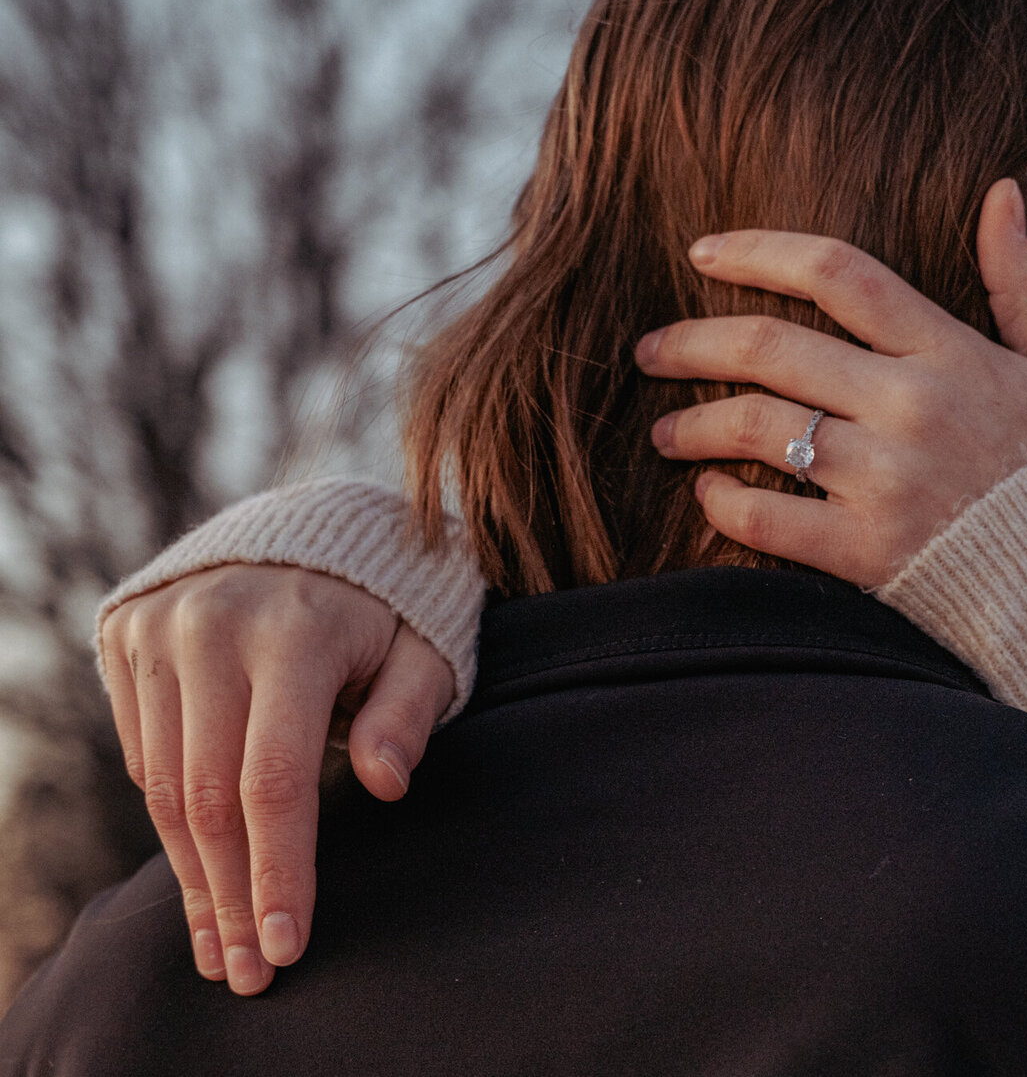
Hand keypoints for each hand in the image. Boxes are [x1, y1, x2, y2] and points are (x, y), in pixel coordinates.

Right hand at [99, 565, 452, 994]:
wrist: (308, 530)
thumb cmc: (386, 606)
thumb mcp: (423, 647)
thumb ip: (408, 711)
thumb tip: (387, 785)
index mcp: (295, 631)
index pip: (277, 778)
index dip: (279, 871)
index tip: (287, 945)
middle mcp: (213, 626)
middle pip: (211, 795)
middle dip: (230, 896)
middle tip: (250, 970)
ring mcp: (161, 629)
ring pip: (166, 786)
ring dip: (194, 876)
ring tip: (223, 943)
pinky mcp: (129, 636)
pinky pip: (145, 753)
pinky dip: (175, 819)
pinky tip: (205, 866)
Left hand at [636, 179, 1026, 585]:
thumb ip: (1023, 282)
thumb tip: (1003, 192)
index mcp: (951, 352)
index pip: (836, 274)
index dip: (757, 252)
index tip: (701, 252)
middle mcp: (912, 406)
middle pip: (771, 347)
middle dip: (692, 342)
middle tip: (651, 350)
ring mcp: (889, 480)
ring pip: (757, 430)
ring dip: (693, 424)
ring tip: (665, 431)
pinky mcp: (872, 553)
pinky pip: (769, 520)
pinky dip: (725, 505)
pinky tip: (709, 496)